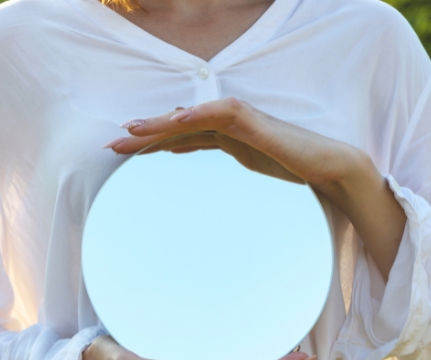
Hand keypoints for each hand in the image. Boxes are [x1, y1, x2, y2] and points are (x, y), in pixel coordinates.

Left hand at [105, 99, 371, 191]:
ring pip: (193, 117)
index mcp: (222, 137)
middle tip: (112, 145)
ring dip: (162, 123)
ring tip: (131, 130)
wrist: (324, 166)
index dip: (150, 143)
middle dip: (145, 134)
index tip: (123, 153)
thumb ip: (216, 158)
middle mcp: (226, 125)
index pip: (179, 137)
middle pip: (178, 127)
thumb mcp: (243, 163)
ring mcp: (240, 122)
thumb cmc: (286, 164)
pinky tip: (177, 120)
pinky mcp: (255, 124)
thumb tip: (188, 163)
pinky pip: (222, 115)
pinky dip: (199, 115)